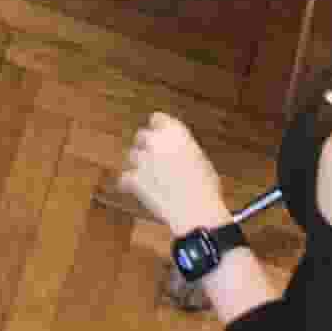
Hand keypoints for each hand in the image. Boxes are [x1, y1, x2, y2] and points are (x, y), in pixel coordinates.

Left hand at [112, 112, 228, 239]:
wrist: (197, 211)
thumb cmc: (206, 189)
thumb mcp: (201, 160)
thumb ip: (184, 150)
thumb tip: (177, 152)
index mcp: (176, 133)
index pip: (158, 119)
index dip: (157, 128)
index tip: (158, 136)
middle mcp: (157, 141)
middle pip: (142, 136)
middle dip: (145, 146)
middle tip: (151, 158)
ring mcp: (144, 159)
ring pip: (132, 155)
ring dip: (138, 164)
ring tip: (147, 177)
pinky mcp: (134, 178)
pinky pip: (125, 177)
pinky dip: (127, 184)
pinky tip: (129, 188)